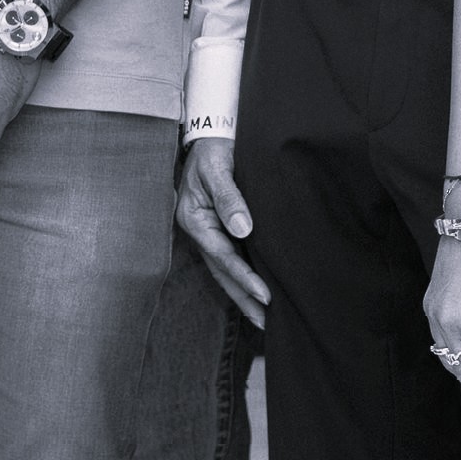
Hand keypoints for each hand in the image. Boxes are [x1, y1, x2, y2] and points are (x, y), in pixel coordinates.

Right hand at [174, 138, 268, 320]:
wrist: (208, 136)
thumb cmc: (212, 151)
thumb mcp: (217, 169)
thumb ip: (229, 197)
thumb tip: (243, 228)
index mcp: (194, 220)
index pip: (222, 256)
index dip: (244, 277)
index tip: (266, 295)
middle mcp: (198, 231)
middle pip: (221, 272)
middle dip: (243, 298)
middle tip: (266, 322)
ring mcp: (206, 232)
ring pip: (224, 270)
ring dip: (242, 293)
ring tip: (262, 317)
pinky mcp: (217, 229)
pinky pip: (229, 259)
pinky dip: (242, 277)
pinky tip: (255, 290)